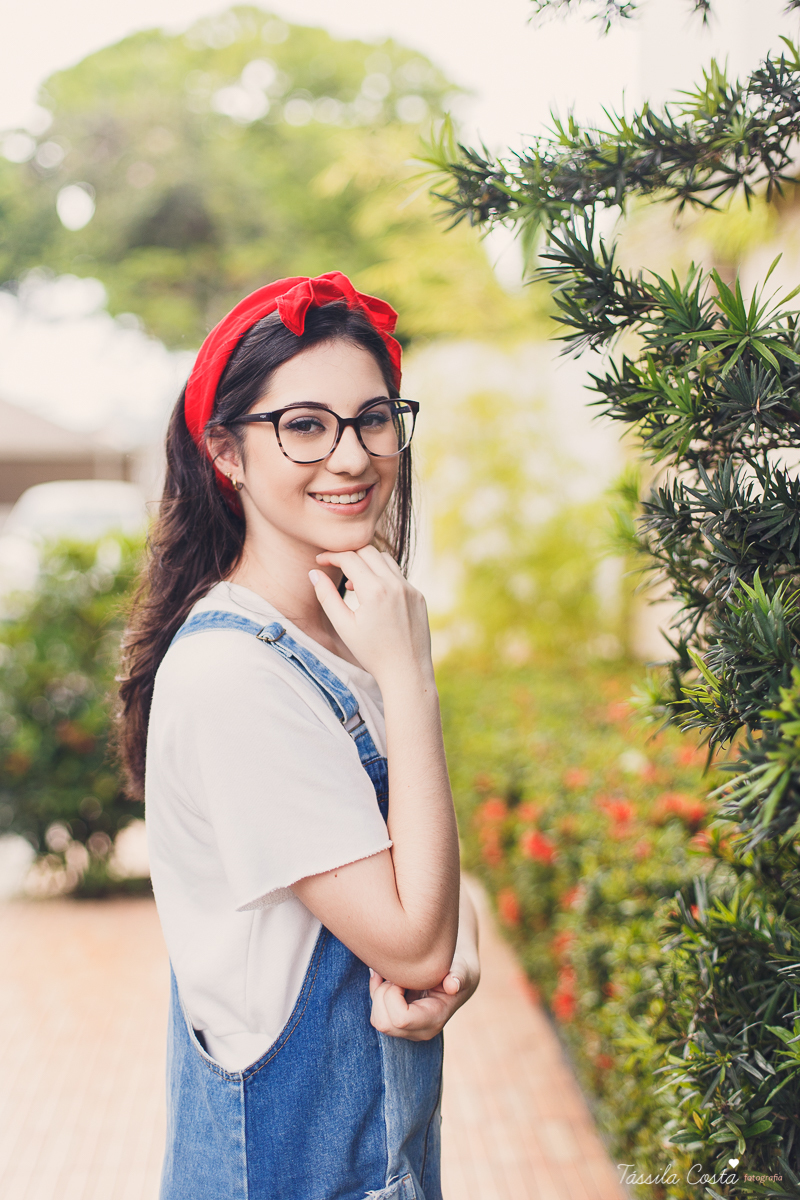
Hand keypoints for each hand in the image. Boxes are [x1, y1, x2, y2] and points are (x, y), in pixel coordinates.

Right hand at [309, 546, 432, 687]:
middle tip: (335, 568)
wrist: (407, 671)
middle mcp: (395, 584)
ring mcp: (410, 589)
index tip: (320, 561)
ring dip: (367, 563)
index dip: (331, 556)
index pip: (349, 558)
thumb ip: (327, 597)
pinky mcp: (418, 596)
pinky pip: (398, 575)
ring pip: (385, 559)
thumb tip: (314, 573)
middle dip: (349, 555)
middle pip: (367, 551)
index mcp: (375, 591)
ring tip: (354, 584)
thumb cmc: (371, 653)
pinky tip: (373, 596)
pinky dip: (383, 576)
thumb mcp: (344, 626)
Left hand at [367, 946, 479, 1040]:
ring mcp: (408, 1031)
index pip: (400, 1019)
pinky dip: (376, 993)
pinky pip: (377, 1013)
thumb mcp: (461, 970)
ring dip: (378, 993)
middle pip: (383, 1023)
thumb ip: (459, 976)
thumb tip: (453, 986)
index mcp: (434, 1021)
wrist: (455, 978)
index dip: (393, 995)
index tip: (403, 977)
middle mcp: (419, 1031)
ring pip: (377, 1020)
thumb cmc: (458, 972)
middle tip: (397, 976)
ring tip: (394, 977)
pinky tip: (386, 978)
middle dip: (382, 994)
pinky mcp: (398, 1024)